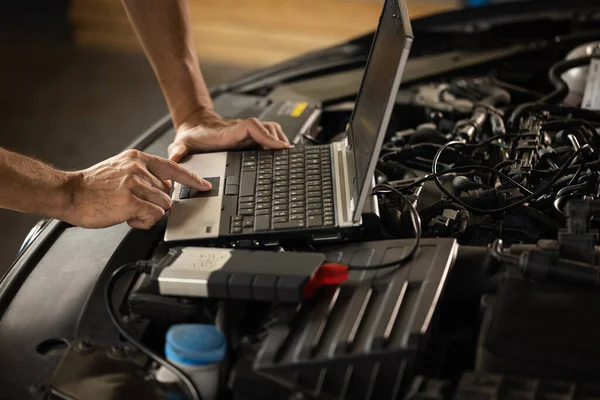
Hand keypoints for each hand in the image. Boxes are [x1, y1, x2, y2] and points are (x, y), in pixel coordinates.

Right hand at [64, 149, 210, 228]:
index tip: (204, 185)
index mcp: (137, 159)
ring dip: (149, 214)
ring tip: (128, 211)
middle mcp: (138, 169)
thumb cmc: (93, 186)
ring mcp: (135, 184)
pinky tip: (128, 218)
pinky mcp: (131, 201)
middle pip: (167, 193)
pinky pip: (154, 216)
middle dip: (154, 204)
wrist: (69, 193)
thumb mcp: (120, 170)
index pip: (173, 168)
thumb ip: (143, 175)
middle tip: (133, 205)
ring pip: (163, 206)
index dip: (191, 179)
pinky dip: (144, 222)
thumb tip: (164, 186)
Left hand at [168, 110, 289, 161]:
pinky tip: (280, 156)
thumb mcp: (181, 144)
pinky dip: (277, 143)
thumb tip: (175, 155)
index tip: (278, 146)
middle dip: (279, 140)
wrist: (194, 126)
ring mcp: (247, 134)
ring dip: (280, 141)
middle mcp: (241, 132)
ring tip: (287, 157)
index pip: (252, 127)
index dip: (267, 135)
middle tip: (288, 157)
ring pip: (271, 130)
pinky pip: (269, 136)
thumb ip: (177, 150)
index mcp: (228, 133)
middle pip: (268, 128)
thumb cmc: (191, 137)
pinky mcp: (251, 138)